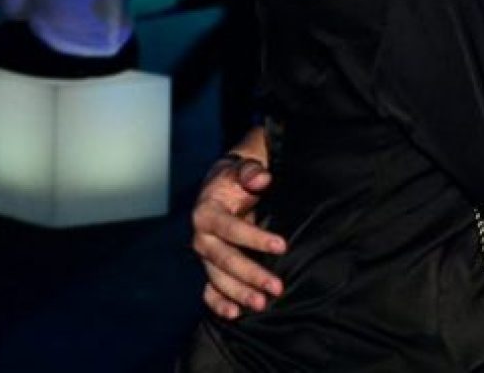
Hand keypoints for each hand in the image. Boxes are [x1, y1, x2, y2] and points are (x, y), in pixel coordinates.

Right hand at [191, 155, 285, 318]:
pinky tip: (235, 314)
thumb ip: (251, 172)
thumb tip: (261, 179)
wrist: (220, 189)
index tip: (282, 246)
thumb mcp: (242, 170)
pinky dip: (219, 303)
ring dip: (239, 293)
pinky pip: (209, 289)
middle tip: (277, 287)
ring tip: (262, 305)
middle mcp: (201, 237)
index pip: (231, 229)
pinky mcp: (209, 267)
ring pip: (218, 278)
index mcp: (206, 212)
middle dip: (251, 275)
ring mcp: (204, 255)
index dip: (256, 238)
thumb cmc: (235, 180)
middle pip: (225, 260)